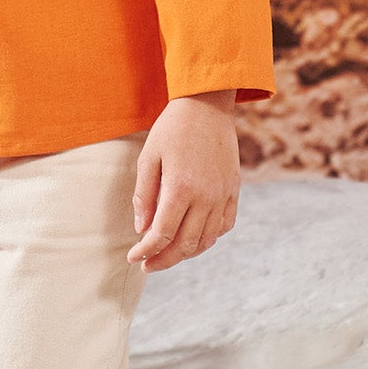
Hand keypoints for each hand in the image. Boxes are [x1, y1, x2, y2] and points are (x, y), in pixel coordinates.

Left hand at [129, 91, 239, 271]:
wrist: (207, 104)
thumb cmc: (173, 128)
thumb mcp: (149, 157)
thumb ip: (144, 195)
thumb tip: (141, 229)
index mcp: (181, 188)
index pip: (162, 234)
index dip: (146, 251)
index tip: (133, 257)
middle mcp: (206, 196)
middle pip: (185, 244)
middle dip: (164, 259)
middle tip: (147, 264)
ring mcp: (223, 194)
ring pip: (207, 240)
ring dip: (186, 253)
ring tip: (168, 254)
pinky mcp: (234, 189)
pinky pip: (225, 225)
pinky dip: (209, 238)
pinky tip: (194, 237)